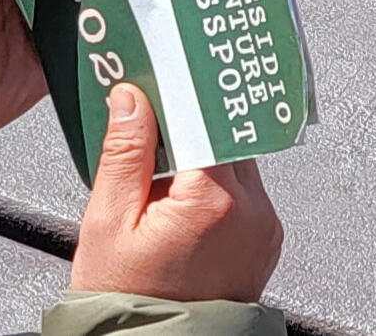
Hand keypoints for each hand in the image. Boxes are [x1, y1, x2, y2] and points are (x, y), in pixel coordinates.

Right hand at [72, 84, 283, 303]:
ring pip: (240, 164)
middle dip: (191, 130)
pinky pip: (247, 195)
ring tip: (162, 185)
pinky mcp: (267, 241)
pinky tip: (183, 207)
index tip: (165, 76)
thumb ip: (124, 154)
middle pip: (227, 138)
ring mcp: (265, 228)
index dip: (184, 96)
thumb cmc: (128, 298)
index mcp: (215, 201)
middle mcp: (253, 211)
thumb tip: (131, 100)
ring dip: (206, 160)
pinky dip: (220, 189)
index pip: (208, 120)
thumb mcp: (108, 222)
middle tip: (153, 132)